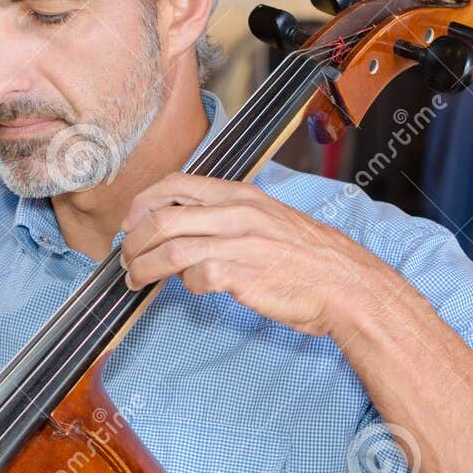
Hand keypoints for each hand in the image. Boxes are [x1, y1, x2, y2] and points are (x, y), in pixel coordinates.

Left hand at [118, 173, 393, 337]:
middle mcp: (237, 214)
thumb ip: (227, 218)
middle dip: (132, 241)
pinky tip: (190, 288)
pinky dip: (184, 284)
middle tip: (126, 258)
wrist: (347, 286)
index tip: (131, 222)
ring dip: (143, 267)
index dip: (143, 202)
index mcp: (241, 195)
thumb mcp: (268, 219)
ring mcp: (239, 244)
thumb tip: (184, 227)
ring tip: (135, 280)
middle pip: (161, 218)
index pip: (175, 184)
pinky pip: (195, 276)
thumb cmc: (308, 258)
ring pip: (169, 249)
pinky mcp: (242, 275)